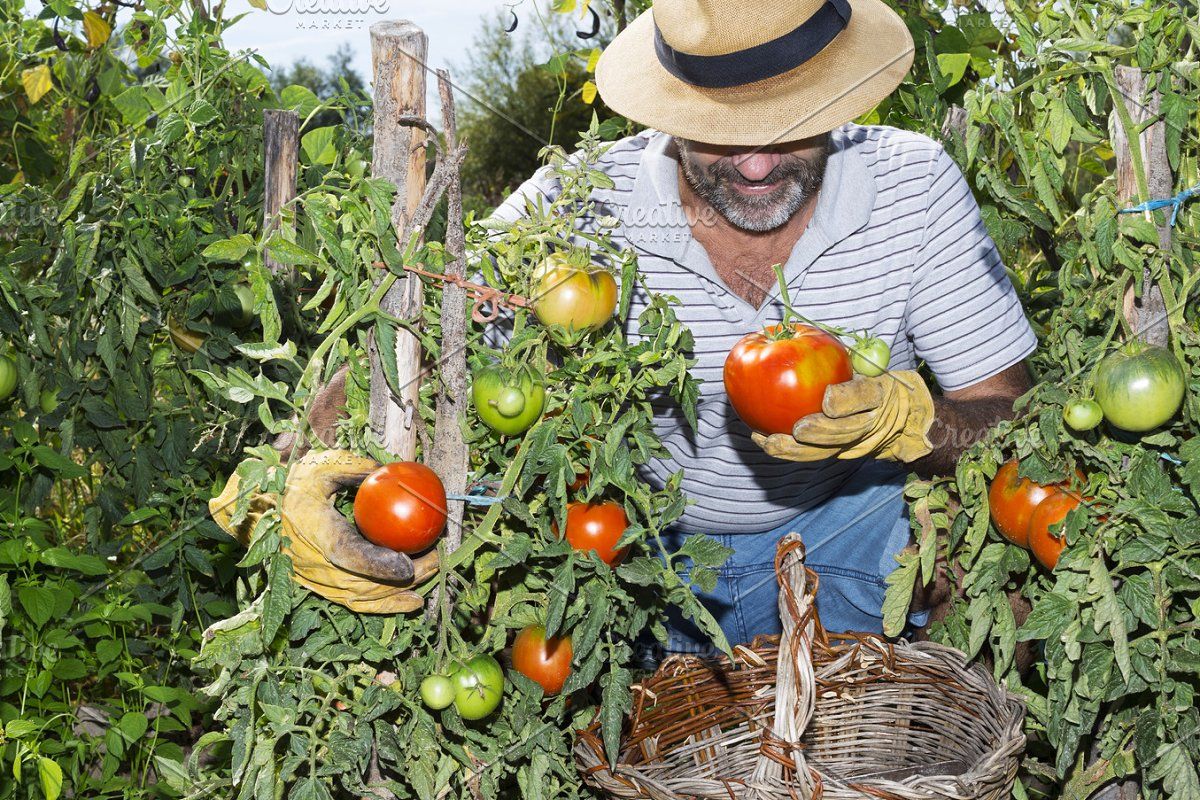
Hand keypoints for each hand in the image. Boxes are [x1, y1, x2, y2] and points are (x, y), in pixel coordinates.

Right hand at [209, 449, 437, 613]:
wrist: (253, 511)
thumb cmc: (288, 485)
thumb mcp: (320, 466)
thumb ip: (354, 469)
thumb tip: (389, 473)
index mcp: (313, 530)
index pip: (348, 554)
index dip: (378, 563)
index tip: (408, 563)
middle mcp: (312, 562)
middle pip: (363, 582)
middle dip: (404, 579)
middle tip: (436, 562)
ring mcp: (313, 579)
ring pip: (360, 597)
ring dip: (396, 595)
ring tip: (429, 582)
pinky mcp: (317, 586)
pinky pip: (352, 601)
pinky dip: (381, 605)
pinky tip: (408, 602)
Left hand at [752, 371, 934, 462]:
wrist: (900, 415)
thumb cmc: (872, 379)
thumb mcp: (868, 363)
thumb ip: (850, 357)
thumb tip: (811, 338)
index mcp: (879, 393)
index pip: (866, 396)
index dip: (847, 400)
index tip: (827, 400)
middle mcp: (871, 422)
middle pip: (847, 431)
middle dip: (822, 432)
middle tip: (798, 429)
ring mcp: (855, 442)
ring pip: (827, 451)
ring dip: (797, 450)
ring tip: (770, 442)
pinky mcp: (839, 452)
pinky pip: (813, 454)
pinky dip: (788, 451)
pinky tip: (763, 441)